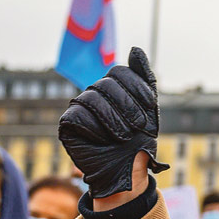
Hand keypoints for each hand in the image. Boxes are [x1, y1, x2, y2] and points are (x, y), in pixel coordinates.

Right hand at [58, 47, 169, 200]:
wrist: (129, 170)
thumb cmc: (140, 140)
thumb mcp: (149, 108)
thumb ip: (144, 78)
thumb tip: (135, 49)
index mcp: (113, 86)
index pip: (120, 71)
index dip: (137, 87)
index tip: (151, 106)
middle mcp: (94, 93)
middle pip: (106, 84)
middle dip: (128, 106)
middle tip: (139, 127)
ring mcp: (79, 107)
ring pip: (92, 98)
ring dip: (114, 119)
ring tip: (124, 136)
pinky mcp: (68, 124)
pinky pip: (77, 116)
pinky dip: (95, 128)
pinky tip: (103, 139)